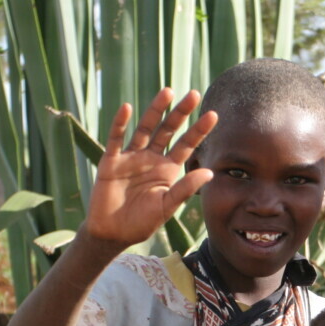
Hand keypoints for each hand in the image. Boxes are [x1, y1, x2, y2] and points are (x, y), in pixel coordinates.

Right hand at [85, 89, 217, 248]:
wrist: (113, 233)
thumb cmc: (143, 222)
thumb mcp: (167, 206)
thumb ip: (185, 188)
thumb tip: (210, 172)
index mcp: (168, 169)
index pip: (186, 145)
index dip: (199, 130)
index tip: (213, 114)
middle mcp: (151, 158)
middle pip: (168, 130)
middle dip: (180, 113)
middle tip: (194, 95)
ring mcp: (131, 157)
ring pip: (145, 129)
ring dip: (155, 111)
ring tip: (167, 92)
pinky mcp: (111, 161)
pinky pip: (116, 139)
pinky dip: (120, 124)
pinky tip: (127, 109)